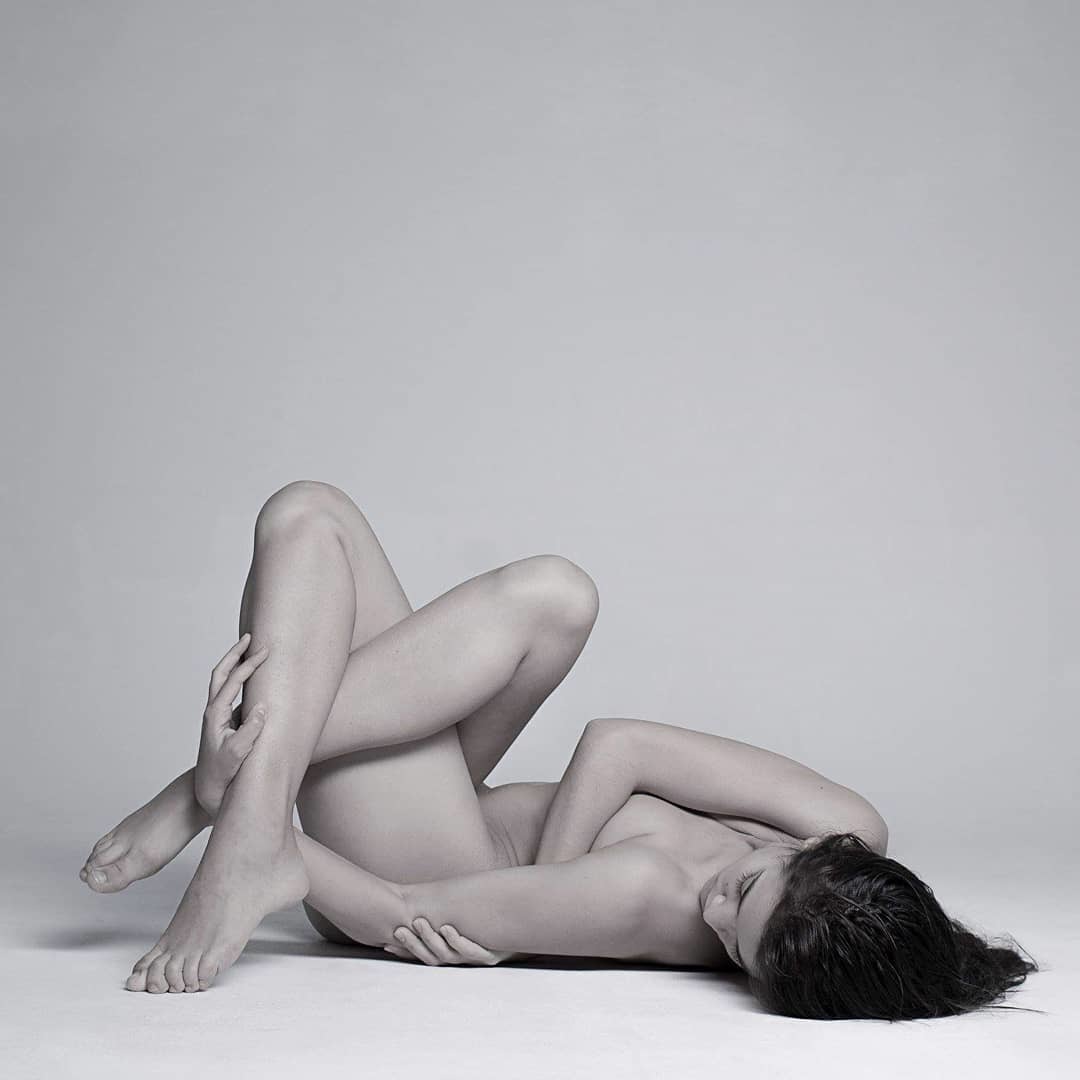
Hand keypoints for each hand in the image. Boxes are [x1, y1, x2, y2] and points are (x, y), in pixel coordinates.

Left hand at [194, 632, 268, 817]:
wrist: (206, 794)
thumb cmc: (220, 776)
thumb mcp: (236, 756)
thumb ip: (249, 732)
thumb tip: (261, 707)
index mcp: (215, 715)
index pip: (233, 681)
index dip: (249, 664)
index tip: (265, 651)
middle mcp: (213, 712)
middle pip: (221, 674)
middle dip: (235, 653)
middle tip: (250, 637)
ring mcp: (218, 717)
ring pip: (224, 682)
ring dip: (236, 664)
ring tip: (251, 652)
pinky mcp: (225, 724)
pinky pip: (232, 694)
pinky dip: (241, 681)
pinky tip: (254, 681)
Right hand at [384, 918, 522, 966]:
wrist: (522, 929)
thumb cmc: (488, 926)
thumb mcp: (462, 920)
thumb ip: (442, 913)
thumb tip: (418, 900)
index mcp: (451, 954)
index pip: (422, 955)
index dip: (405, 951)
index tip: (386, 942)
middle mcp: (460, 960)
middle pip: (431, 957)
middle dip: (414, 944)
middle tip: (399, 929)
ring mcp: (475, 959)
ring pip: (448, 955)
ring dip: (432, 939)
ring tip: (421, 923)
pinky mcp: (491, 956)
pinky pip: (472, 951)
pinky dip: (459, 941)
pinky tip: (448, 929)